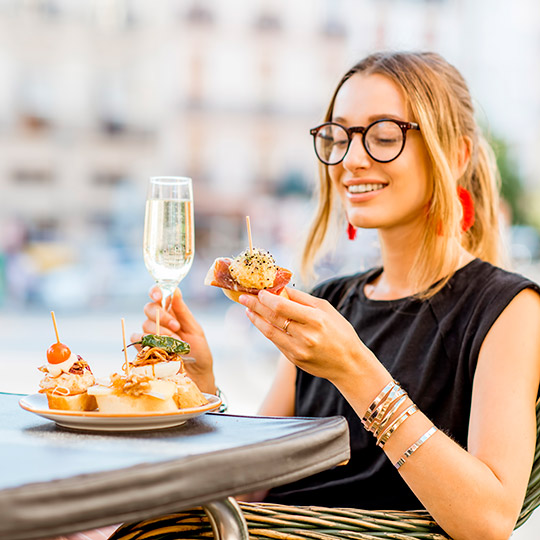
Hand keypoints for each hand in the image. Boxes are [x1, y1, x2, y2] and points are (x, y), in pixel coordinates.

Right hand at [131, 286, 215, 392]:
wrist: (197, 375)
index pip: (159, 295)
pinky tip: (160, 349)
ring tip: (175, 344)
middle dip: (162, 316)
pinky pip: (136, 339)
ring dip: (161, 333)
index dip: (156, 291)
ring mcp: (149, 335)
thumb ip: (183, 311)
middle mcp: (158, 321)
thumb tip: (175, 290)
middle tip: (176, 327)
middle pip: (149, 308)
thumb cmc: (198, 351)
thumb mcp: (194, 329)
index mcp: (172, 313)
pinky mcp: (143, 349)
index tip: (159, 296)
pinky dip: (147, 342)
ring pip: (145, 324)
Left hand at [239, 288, 379, 389]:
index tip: (258, 291)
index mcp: (315, 320)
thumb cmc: (339, 331)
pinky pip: (276, 342)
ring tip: (248, 309)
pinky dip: (266, 330)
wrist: (348, 364)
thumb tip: (281, 287)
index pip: (282, 307)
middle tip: (243, 297)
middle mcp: (306, 336)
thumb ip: (302, 298)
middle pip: (272, 318)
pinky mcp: (294, 360)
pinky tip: (261, 322)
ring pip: (270, 332)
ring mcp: (298, 350)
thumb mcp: (326, 309)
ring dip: (256, 319)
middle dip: (255, 306)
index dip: (266, 298)